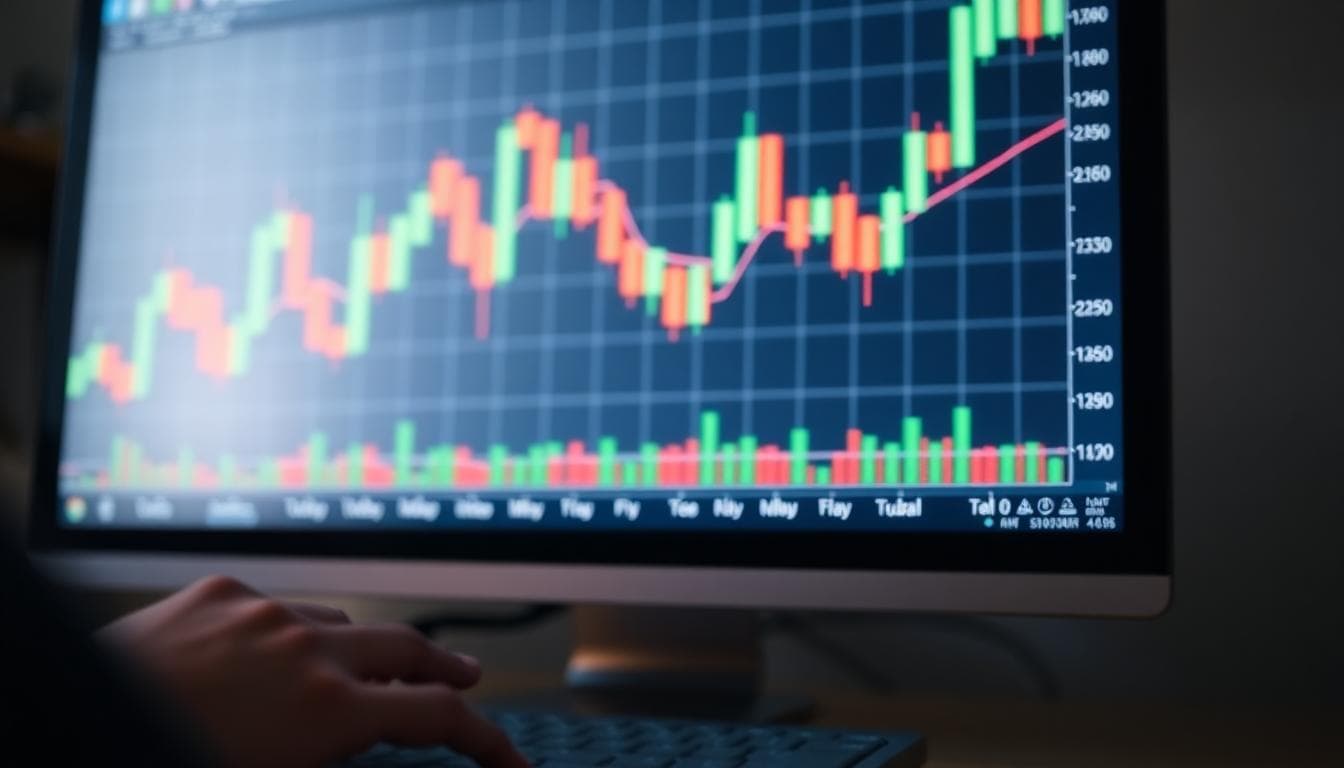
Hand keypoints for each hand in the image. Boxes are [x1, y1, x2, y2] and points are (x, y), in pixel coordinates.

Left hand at [99, 575, 528, 767]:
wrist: (59, 728)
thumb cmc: (164, 764)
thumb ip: (335, 758)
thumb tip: (362, 747)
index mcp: (327, 710)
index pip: (437, 716)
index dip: (487, 742)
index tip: (511, 761)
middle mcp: (305, 649)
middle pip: (406, 648)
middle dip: (444, 668)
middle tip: (467, 680)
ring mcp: (260, 613)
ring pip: (340, 624)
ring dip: (360, 652)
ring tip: (361, 673)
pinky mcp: (215, 595)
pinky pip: (276, 607)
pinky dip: (290, 633)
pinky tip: (272, 653)